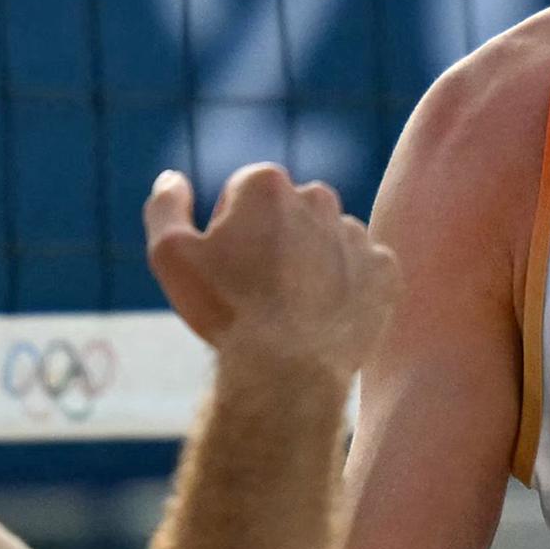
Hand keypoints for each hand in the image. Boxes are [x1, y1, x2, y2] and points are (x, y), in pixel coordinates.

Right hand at [140, 164, 397, 378]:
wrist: (289, 370)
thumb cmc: (224, 311)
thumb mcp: (170, 256)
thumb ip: (165, 207)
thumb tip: (171, 179)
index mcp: (266, 184)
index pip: (242, 193)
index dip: (228, 230)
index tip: (227, 269)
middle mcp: (318, 197)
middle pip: (287, 212)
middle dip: (273, 239)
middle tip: (258, 290)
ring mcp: (356, 233)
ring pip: (326, 240)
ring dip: (311, 262)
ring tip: (292, 309)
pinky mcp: (384, 270)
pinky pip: (363, 270)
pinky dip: (347, 288)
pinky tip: (324, 316)